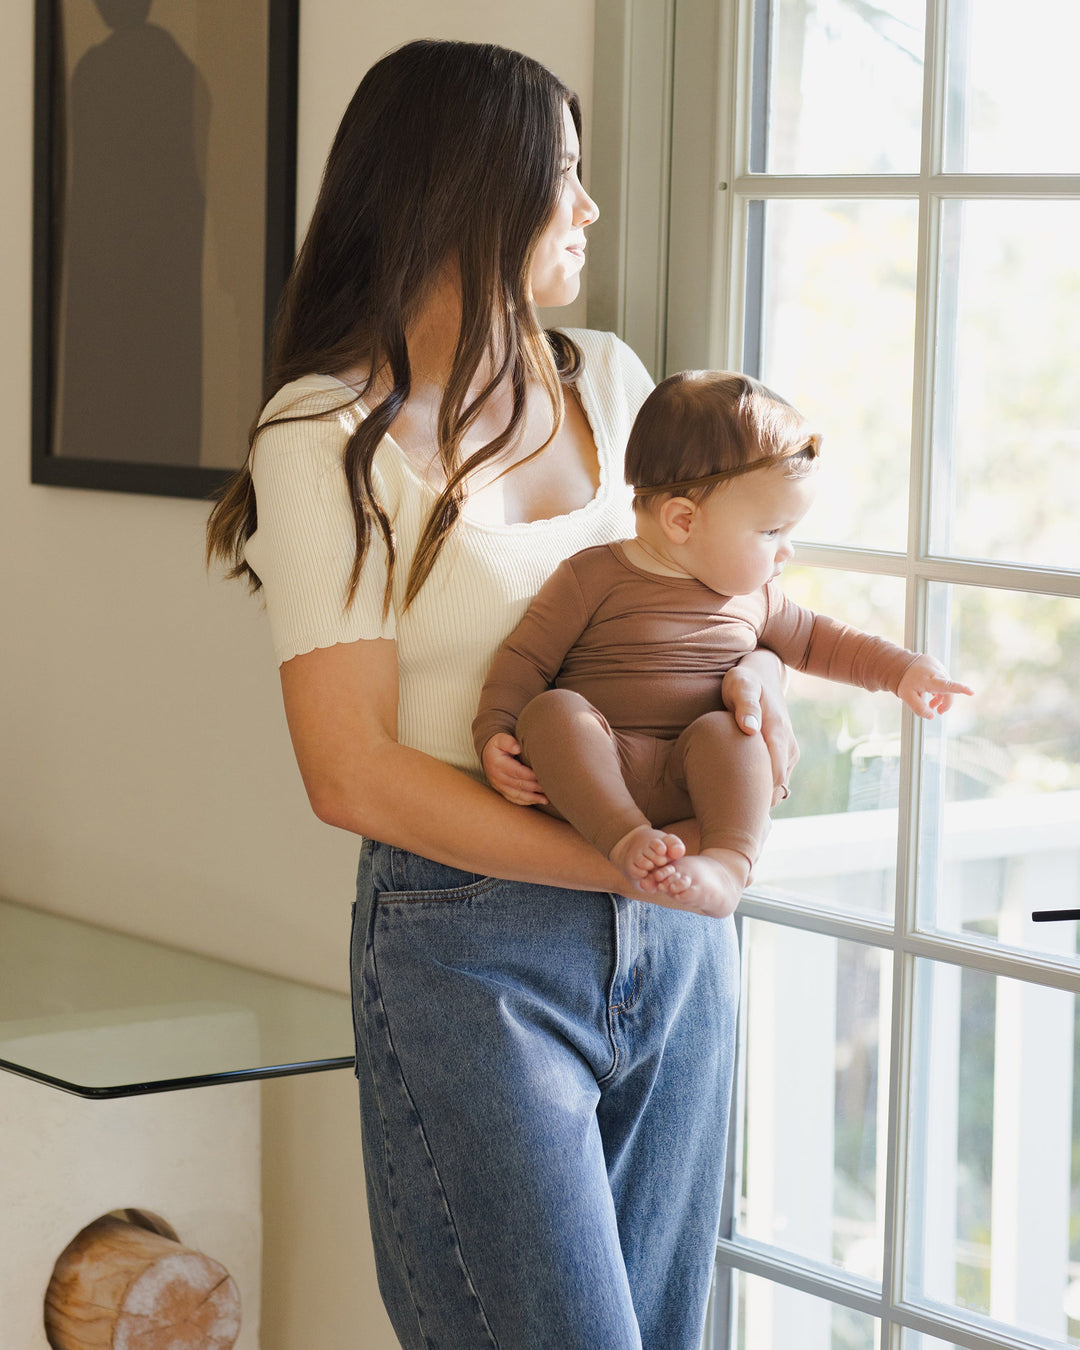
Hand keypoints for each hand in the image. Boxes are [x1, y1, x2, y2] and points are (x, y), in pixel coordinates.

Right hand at [481, 733, 548, 805]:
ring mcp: (499, 786)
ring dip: (532, 798)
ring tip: (546, 799)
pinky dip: (526, 801)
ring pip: (517, 795)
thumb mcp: (500, 738)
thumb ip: (508, 741)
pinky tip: (537, 801)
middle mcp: (497, 777)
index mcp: (498, 764)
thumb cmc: (498, 745)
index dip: (531, 775)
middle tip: (550, 787)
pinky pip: (514, 799)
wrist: (487, 754)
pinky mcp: (502, 791)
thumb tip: (518, 749)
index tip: (544, 775)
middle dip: (535, 787)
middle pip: (518, 785)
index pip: (517, 772)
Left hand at [723, 650, 798, 806]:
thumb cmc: (743, 681)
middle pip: (776, 788)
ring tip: (731, 806)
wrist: (759, 677)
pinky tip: (738, 792)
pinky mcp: (785, 755)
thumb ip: (744, 704)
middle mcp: (788, 746)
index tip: (734, 807)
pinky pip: (776, 780)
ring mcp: (788, 752)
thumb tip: (750, 728)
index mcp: (777, 733)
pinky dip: (760, 789)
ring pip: (778, 787)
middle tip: (728, 813)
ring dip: (759, 797)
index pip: (774, 777)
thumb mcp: (740, 685)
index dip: (757, 797)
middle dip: (756, 802)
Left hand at [897, 655, 972, 718]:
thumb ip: (919, 708)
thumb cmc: (904, 681)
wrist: (900, 664)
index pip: (948, 685)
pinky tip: (931, 692)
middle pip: (948, 691)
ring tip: (932, 703)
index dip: (960, 689)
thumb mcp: (907, 697)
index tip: (971, 692)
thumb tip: (932, 716)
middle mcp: (937, 672)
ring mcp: (939, 667)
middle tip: (938, 712)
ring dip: (941, 696)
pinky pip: (943, 679)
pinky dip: (939, 688)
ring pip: (946, 685)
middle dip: (945, 703)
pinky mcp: (938, 665)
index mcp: (930, 680)